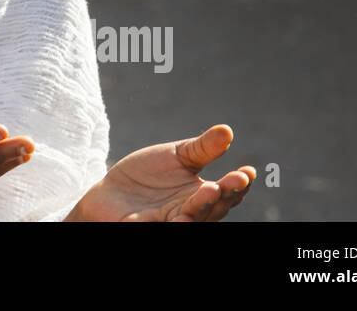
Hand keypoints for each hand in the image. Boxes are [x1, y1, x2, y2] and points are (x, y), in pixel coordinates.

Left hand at [67, 124, 254, 220]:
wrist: (110, 190)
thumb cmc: (148, 175)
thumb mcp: (176, 156)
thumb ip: (202, 148)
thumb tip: (227, 130)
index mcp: (200, 194)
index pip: (226, 193)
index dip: (238, 185)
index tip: (247, 172)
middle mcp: (189, 212)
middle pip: (211, 208)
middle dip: (220, 196)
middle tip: (224, 183)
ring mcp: (166, 221)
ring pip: (188, 221)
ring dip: (198, 210)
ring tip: (206, 194)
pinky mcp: (142, 226)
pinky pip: (154, 227)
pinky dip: (163, 224)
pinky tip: (174, 218)